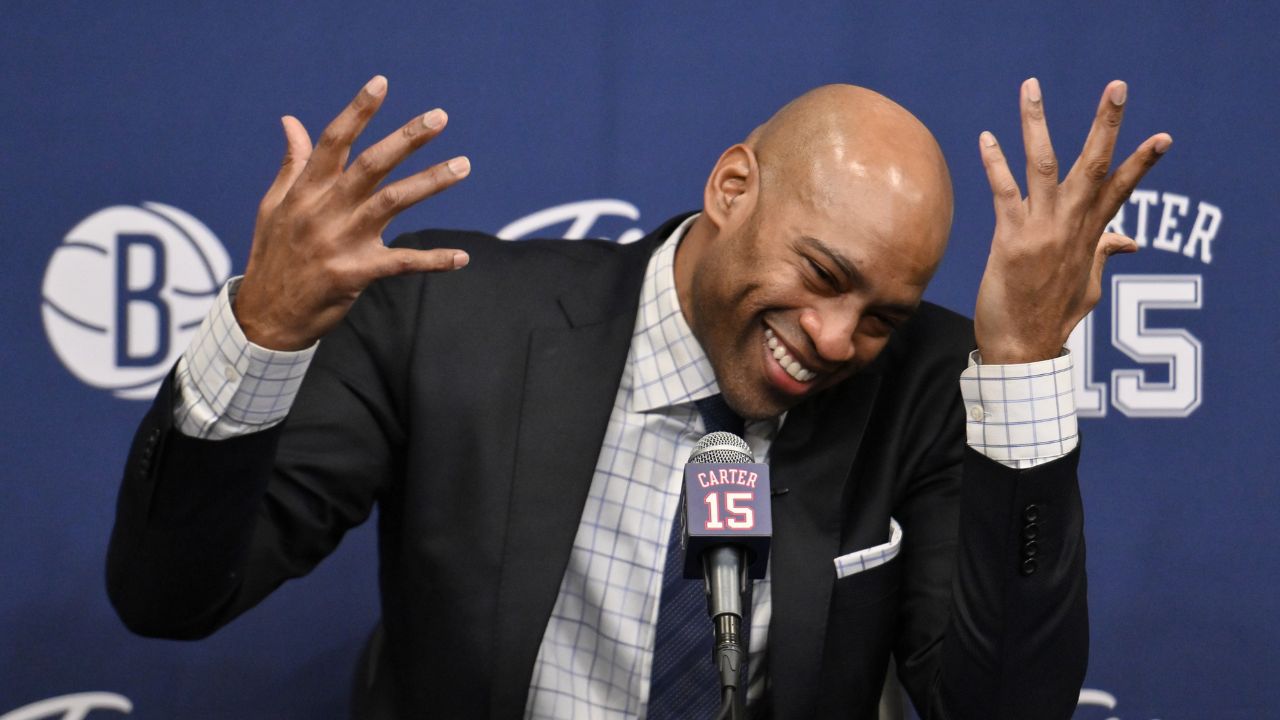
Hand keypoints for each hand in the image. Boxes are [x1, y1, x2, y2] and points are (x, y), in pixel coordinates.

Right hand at [234, 75, 471, 350]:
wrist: (265, 317)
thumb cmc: (273, 257)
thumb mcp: (274, 207)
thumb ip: (292, 165)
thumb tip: (291, 120)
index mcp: (305, 191)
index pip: (333, 141)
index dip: (358, 111)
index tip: (381, 82)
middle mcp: (324, 210)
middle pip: (372, 164)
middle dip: (407, 138)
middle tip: (440, 117)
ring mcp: (341, 241)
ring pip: (393, 202)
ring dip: (431, 181)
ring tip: (463, 165)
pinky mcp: (355, 274)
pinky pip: (402, 263)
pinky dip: (434, 261)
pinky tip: (462, 258)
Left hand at [973, 78, 1171, 363]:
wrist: (1023, 351)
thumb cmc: (1050, 319)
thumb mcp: (1086, 286)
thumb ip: (1103, 255)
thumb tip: (1127, 241)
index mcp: (1090, 236)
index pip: (1121, 190)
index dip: (1142, 163)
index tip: (1163, 136)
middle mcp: (1070, 227)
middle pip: (1093, 165)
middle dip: (1105, 124)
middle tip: (1117, 87)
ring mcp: (1043, 231)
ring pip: (1043, 165)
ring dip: (1036, 123)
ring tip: (1031, 87)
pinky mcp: (1012, 240)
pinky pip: (1004, 192)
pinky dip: (995, 163)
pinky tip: (987, 137)